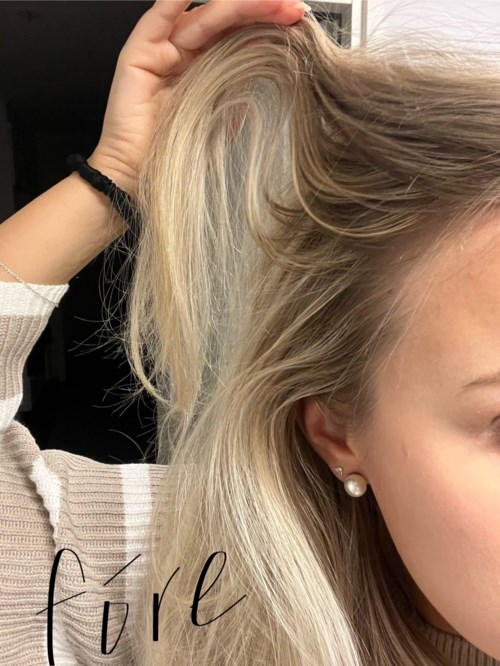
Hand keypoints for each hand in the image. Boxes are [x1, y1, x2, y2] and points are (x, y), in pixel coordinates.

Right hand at [89, 0, 308, 195]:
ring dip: (238, 5)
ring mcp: (163, 48)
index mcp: (206, 65)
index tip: (298, 19)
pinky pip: (161, 14)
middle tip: (292, 8)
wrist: (139, 173)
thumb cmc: (176, 150)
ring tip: (270, 2)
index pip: (240, 34)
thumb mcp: (224, 113)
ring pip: (204, 15)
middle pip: (226, 20)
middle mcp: (185, 52)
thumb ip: (243, 82)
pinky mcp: (141, 50)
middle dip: (261, 9)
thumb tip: (272, 53)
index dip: (268, 23)